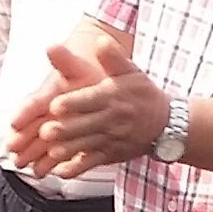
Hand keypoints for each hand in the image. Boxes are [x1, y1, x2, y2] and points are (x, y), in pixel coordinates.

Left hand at [14, 28, 172, 176]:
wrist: (167, 124)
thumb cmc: (143, 95)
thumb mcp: (132, 71)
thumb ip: (113, 57)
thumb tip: (101, 40)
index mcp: (113, 97)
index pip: (91, 99)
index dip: (73, 103)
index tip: (55, 105)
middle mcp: (111, 119)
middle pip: (85, 125)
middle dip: (65, 130)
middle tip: (45, 132)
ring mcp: (111, 140)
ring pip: (86, 146)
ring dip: (67, 150)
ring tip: (50, 153)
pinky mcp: (110, 155)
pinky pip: (92, 163)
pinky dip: (76, 169)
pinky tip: (59, 171)